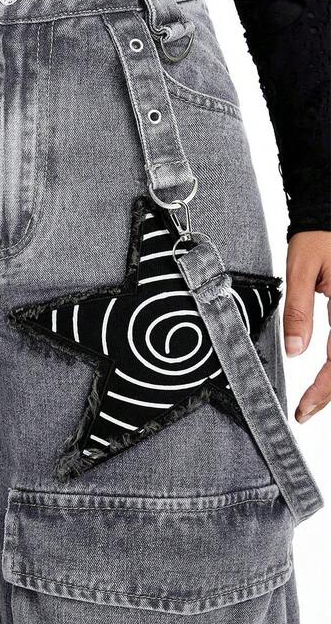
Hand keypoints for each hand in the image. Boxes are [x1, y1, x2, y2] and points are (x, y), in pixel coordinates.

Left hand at [284, 230, 330, 422]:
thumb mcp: (300, 269)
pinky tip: (326, 375)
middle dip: (330, 392)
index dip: (323, 390)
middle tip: (306, 412)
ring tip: (314, 399)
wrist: (329, 212)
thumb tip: (295, 351)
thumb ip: (298, 310)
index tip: (304, 409)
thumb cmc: (318, 235)